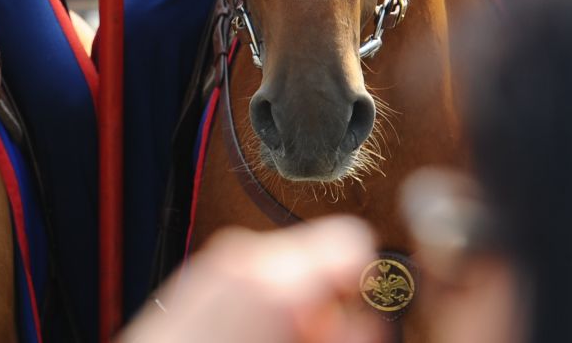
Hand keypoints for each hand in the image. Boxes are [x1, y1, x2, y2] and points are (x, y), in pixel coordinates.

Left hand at [123, 218, 384, 342]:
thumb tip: (370, 319)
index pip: (352, 239)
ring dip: (296, 307)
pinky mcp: (201, 278)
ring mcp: (216, 264)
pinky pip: (254, 280)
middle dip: (328, 302)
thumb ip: (345, 330)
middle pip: (319, 257)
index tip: (363, 312)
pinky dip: (266, 306)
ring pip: (287, 271)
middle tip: (314, 337)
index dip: (368, 281)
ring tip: (280, 339)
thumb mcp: (302, 341)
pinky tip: (256, 337)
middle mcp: (241, 255)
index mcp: (270, 272)